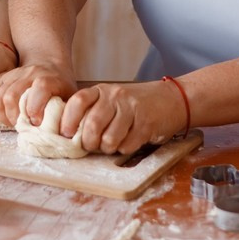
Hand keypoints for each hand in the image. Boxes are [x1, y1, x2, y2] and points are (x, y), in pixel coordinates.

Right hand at [0, 63, 75, 127]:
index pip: (41, 88)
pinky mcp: (2, 78)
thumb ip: (67, 113)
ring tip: (10, 123)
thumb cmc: (61, 85)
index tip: (36, 123)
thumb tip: (64, 135)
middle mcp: (29, 74)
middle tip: (20, 127)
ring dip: (0, 116)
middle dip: (13, 117)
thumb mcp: (70, 96)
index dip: (36, 107)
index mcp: (49, 78)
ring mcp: (13, 75)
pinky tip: (0, 116)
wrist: (49, 63)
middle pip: (11, 95)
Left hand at [60, 81, 186, 155]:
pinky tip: (130, 140)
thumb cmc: (135, 104)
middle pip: (92, 125)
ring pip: (109, 139)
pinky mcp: (146, 123)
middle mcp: (116, 96)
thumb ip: (93, 111)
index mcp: (102, 90)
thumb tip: (70, 135)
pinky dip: (125, 148)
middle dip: (89, 143)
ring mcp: (132, 109)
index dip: (68, 120)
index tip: (66, 134)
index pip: (78, 101)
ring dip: (108, 148)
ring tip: (113, 143)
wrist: (172, 99)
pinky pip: (127, 145)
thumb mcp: (111, 100)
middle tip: (92, 146)